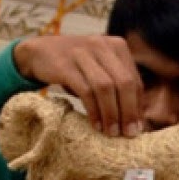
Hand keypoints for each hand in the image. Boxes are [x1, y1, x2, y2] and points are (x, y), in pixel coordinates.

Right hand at [12, 35, 143, 136]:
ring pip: (106, 87)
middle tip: (129, 134)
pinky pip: (86, 90)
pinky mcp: (66, 64)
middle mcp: (102, 45)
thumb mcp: (100, 69)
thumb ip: (117, 87)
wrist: (40, 52)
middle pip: (124, 83)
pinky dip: (94, 110)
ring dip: (111, 113)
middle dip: (129, 111)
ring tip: (112, 133)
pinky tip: (96, 125)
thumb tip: (136, 121)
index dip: (138, 106)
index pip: (135, 80)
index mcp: (117, 46)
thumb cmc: (76, 68)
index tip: (138, 128)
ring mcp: (83, 53)